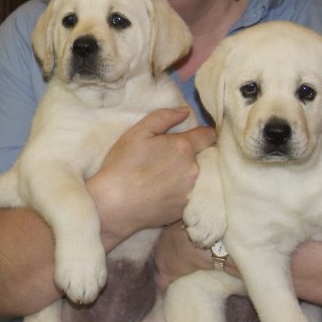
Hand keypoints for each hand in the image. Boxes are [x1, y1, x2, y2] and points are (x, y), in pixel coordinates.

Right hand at [87, 107, 215, 245]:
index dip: (202, 134)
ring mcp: (190, 192)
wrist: (113, 205)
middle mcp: (193, 170)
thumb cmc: (122, 165)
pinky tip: (164, 193)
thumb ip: (163, 117)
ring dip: (189, 175)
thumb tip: (185, 111)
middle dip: (194, 155)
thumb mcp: (137, 132)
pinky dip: (182, 193)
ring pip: (199, 178)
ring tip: (167, 178)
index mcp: (183, 147)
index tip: (193, 137)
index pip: (208, 135)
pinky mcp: (185, 209)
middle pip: (205, 157)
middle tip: (172, 159)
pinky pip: (191, 196)